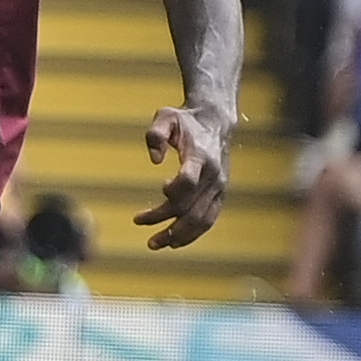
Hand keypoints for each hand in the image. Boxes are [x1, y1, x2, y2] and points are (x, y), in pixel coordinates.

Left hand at [137, 107, 229, 248]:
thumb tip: (154, 160)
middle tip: (140, 225)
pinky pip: (209, 220)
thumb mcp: (166, 116)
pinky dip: (193, 234)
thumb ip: (156, 134)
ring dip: (179, 236)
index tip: (161, 189)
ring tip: (154, 243)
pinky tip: (174, 241)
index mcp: (201, 157)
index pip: (189, 181)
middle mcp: (213, 176)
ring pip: (202, 220)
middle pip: (192, 208)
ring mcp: (219, 188)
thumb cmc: (185, 120)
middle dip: (167, 222)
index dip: (175, 190)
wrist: (215, 122)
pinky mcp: (220, 194)